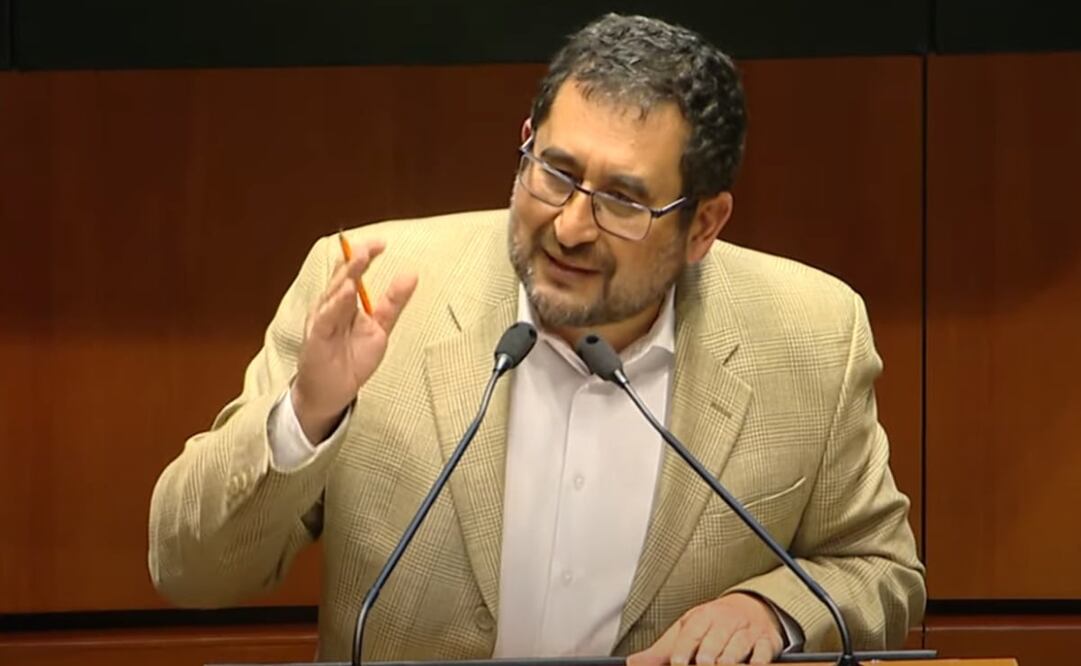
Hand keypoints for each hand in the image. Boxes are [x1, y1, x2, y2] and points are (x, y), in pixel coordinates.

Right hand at [292, 238, 417, 441]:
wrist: (331, 392)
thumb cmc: (351, 359)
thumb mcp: (379, 327)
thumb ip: (393, 302)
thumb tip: (411, 274)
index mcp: (345, 302)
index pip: (353, 272)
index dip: (364, 256)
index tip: (381, 243)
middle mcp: (331, 306)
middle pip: (343, 277)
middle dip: (356, 260)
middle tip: (369, 246)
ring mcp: (323, 320)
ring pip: (334, 292)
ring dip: (347, 275)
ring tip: (360, 259)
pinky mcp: (317, 337)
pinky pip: (327, 318)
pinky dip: (335, 304)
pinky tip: (346, 292)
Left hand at [628, 593, 783, 665]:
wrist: (750, 609)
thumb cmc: (711, 626)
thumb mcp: (685, 632)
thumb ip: (660, 652)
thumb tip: (632, 664)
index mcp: (702, 618)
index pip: (691, 634)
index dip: (684, 650)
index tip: (678, 662)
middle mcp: (725, 622)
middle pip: (715, 641)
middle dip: (708, 655)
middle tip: (703, 664)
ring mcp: (747, 631)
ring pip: (738, 646)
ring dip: (730, 658)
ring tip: (722, 664)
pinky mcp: (766, 641)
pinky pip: (763, 651)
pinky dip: (758, 659)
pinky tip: (752, 663)